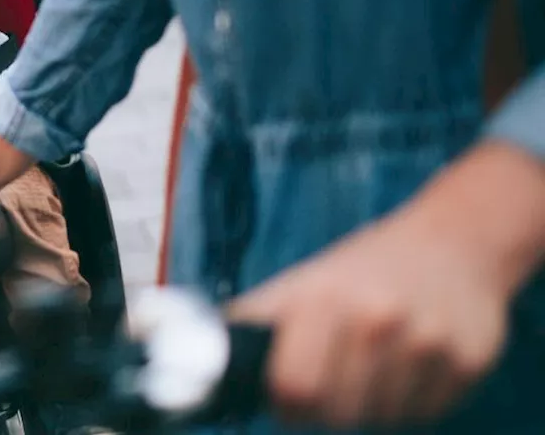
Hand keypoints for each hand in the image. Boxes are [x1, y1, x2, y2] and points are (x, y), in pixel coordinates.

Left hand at [230, 141, 544, 427]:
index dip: (286, 401)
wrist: (452, 241)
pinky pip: (424, 415)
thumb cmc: (362, 269)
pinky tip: (407, 366)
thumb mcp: (301, 283)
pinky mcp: (467, 361)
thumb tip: (190, 350)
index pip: (294, 387)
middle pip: (337, 414)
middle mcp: (377, 318)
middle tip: (333, 379)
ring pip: (382, 420)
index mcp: (324, 300)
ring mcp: (426, 341)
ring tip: (372, 365)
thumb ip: (255, 322)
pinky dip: (410, 403)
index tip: (289, 394)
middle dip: (327, 408)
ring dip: (371, 407)